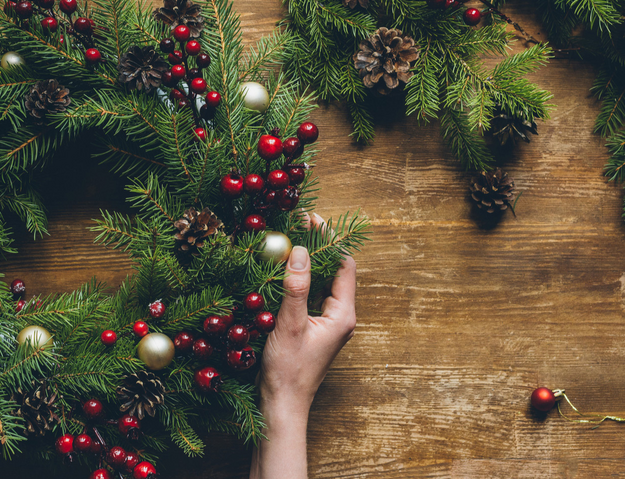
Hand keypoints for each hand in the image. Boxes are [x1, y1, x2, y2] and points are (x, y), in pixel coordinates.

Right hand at [251, 212, 357, 478]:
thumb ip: (296, 288)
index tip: (311, 218)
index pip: (343, 265)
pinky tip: (281, 269)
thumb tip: (300, 251)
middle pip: (333, 270)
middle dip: (317, 245)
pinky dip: (299, 278)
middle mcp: (340, 317)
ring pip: (321, 282)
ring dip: (307, 260)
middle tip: (298, 221)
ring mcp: (327, 324)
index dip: (329, 239)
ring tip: (289, 237)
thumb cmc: (287, 371)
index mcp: (343, 314)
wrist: (282, 407)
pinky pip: (310, 295)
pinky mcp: (313, 329)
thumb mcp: (289, 325)